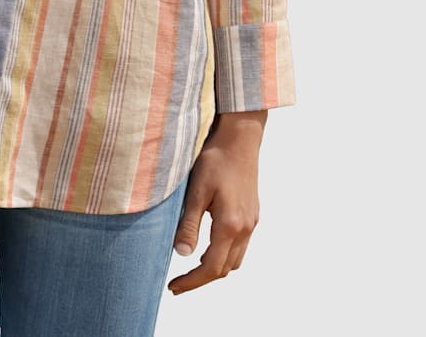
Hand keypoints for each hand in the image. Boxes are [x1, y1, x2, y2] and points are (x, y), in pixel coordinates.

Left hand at [167, 110, 265, 295]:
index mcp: (230, 225)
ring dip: (214, 268)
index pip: (211, 268)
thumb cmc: (216, 158)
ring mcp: (252, 222)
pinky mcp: (252, 214)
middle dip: (201, 279)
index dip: (191, 282)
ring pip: (235, 260)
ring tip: (191, 267)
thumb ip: (190, 224)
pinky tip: (209, 245)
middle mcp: (245, 228)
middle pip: (225, 269)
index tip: (173, 287)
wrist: (240, 137)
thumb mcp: (197, 190)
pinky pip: (240, 246)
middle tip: (178, 282)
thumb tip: (182, 254)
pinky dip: (224, 254)